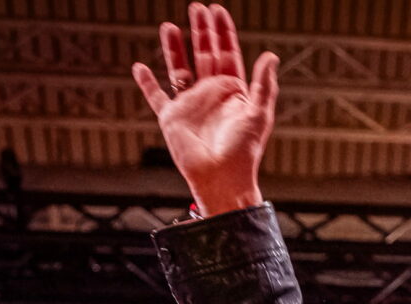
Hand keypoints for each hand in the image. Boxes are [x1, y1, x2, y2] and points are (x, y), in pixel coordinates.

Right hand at [131, 5, 279, 217]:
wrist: (221, 178)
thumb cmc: (244, 151)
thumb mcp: (259, 114)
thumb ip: (264, 84)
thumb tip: (271, 55)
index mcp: (233, 92)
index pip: (228, 54)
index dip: (223, 33)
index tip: (218, 11)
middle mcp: (210, 94)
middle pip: (203, 55)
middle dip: (200, 31)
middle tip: (197, 8)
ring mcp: (190, 104)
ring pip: (179, 69)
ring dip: (173, 48)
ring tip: (168, 25)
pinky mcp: (171, 118)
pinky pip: (156, 96)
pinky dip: (146, 83)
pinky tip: (139, 67)